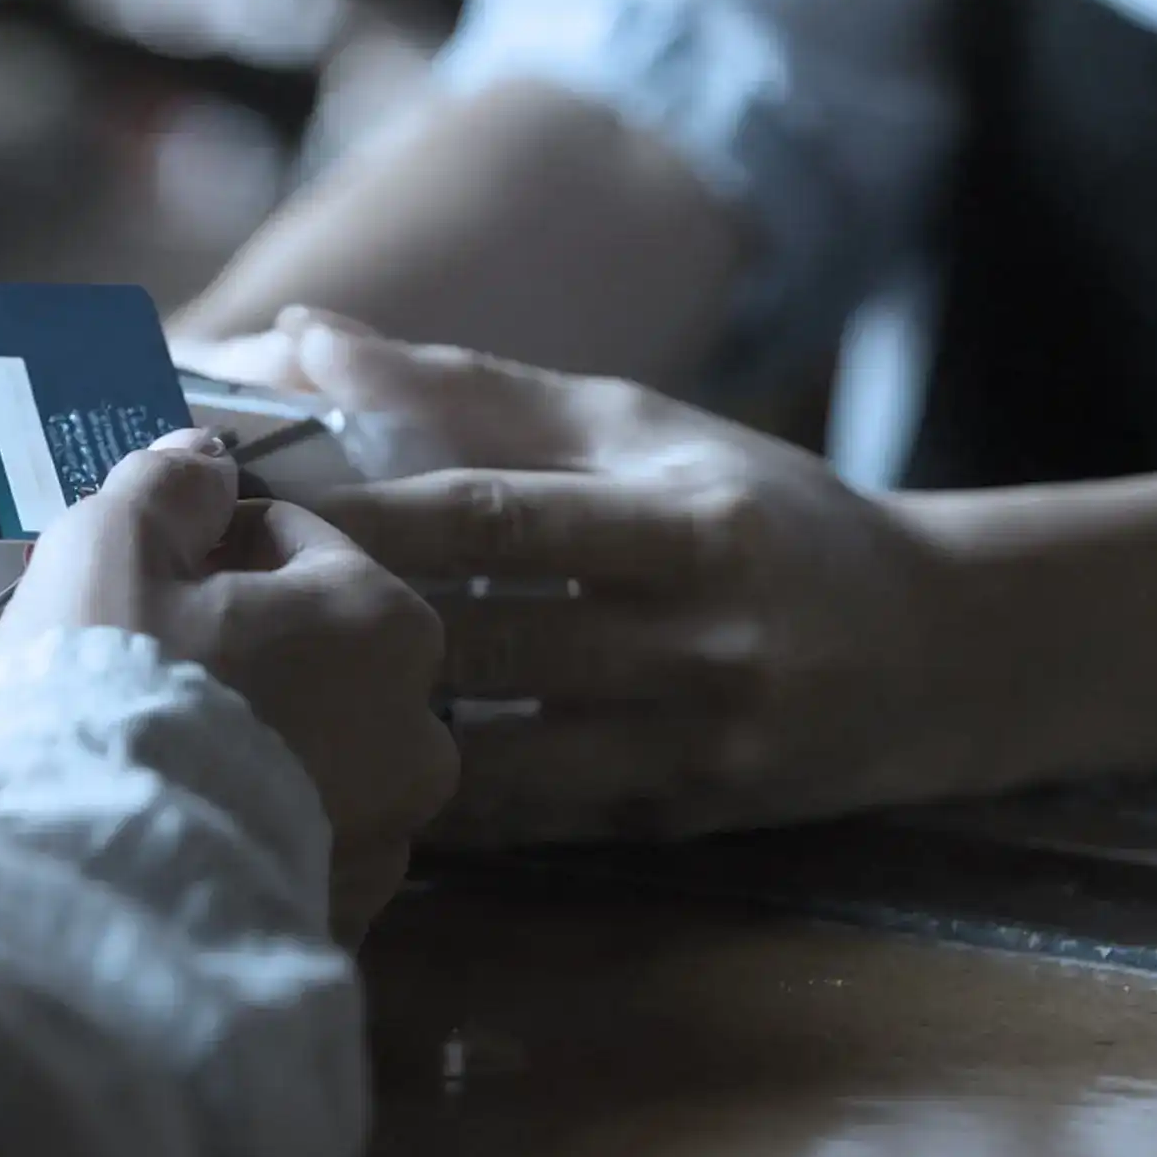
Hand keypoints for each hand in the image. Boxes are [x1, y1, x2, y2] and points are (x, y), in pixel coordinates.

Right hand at [0, 429, 456, 938]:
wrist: (94, 884)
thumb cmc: (113, 688)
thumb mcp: (116, 544)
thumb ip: (170, 485)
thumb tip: (207, 457)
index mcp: (387, 623)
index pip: (298, 544)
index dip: (210, 545)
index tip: (144, 572)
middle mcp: (418, 736)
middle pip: (315, 656)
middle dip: (242, 649)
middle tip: (141, 664)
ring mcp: (387, 842)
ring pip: (310, 756)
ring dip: (250, 744)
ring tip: (151, 756)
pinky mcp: (342, 924)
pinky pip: (291, 849)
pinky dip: (243, 831)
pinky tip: (170, 828)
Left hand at [278, 317, 978, 845]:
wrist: (937, 650)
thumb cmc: (760, 511)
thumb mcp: (643, 428)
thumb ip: (475, 391)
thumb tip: (303, 332)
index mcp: (688, 521)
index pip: (498, 520)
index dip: (366, 516)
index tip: (249, 507)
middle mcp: (700, 640)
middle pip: (485, 642)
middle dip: (347, 625)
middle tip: (219, 616)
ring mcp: (697, 749)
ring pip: (500, 761)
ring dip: (383, 734)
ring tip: (266, 709)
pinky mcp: (684, 824)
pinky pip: (535, 823)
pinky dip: (444, 803)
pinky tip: (355, 776)